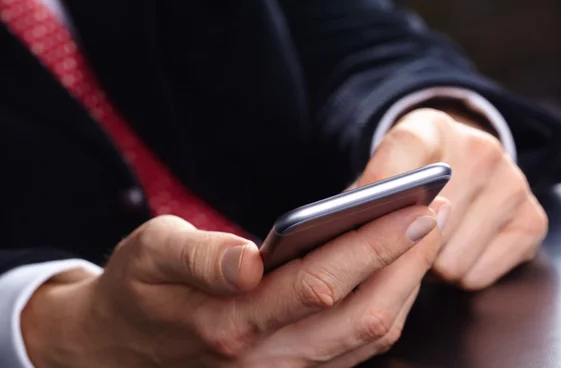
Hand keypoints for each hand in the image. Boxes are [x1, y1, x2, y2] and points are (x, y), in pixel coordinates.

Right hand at [22, 209, 445, 367]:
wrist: (121, 348)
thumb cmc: (139, 289)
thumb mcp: (149, 255)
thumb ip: (198, 257)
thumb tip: (249, 260)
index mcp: (231, 320)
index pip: (321, 283)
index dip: (373, 246)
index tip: (412, 209)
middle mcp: (266, 357)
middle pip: (361, 316)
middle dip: (407, 263)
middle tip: (437, 214)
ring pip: (367, 339)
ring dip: (405, 288)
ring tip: (426, 239)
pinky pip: (356, 350)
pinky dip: (387, 312)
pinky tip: (397, 275)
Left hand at [360, 108, 547, 289]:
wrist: (464, 160)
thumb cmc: (412, 174)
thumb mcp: (383, 167)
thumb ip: (361, 195)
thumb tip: (339, 237)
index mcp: (431, 127)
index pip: (402, 152)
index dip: (379, 187)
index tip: (359, 214)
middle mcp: (480, 149)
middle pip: (425, 227)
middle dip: (403, 245)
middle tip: (396, 239)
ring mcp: (513, 183)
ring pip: (448, 262)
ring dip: (430, 265)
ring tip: (426, 243)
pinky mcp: (533, 220)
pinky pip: (474, 278)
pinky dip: (458, 276)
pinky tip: (455, 250)